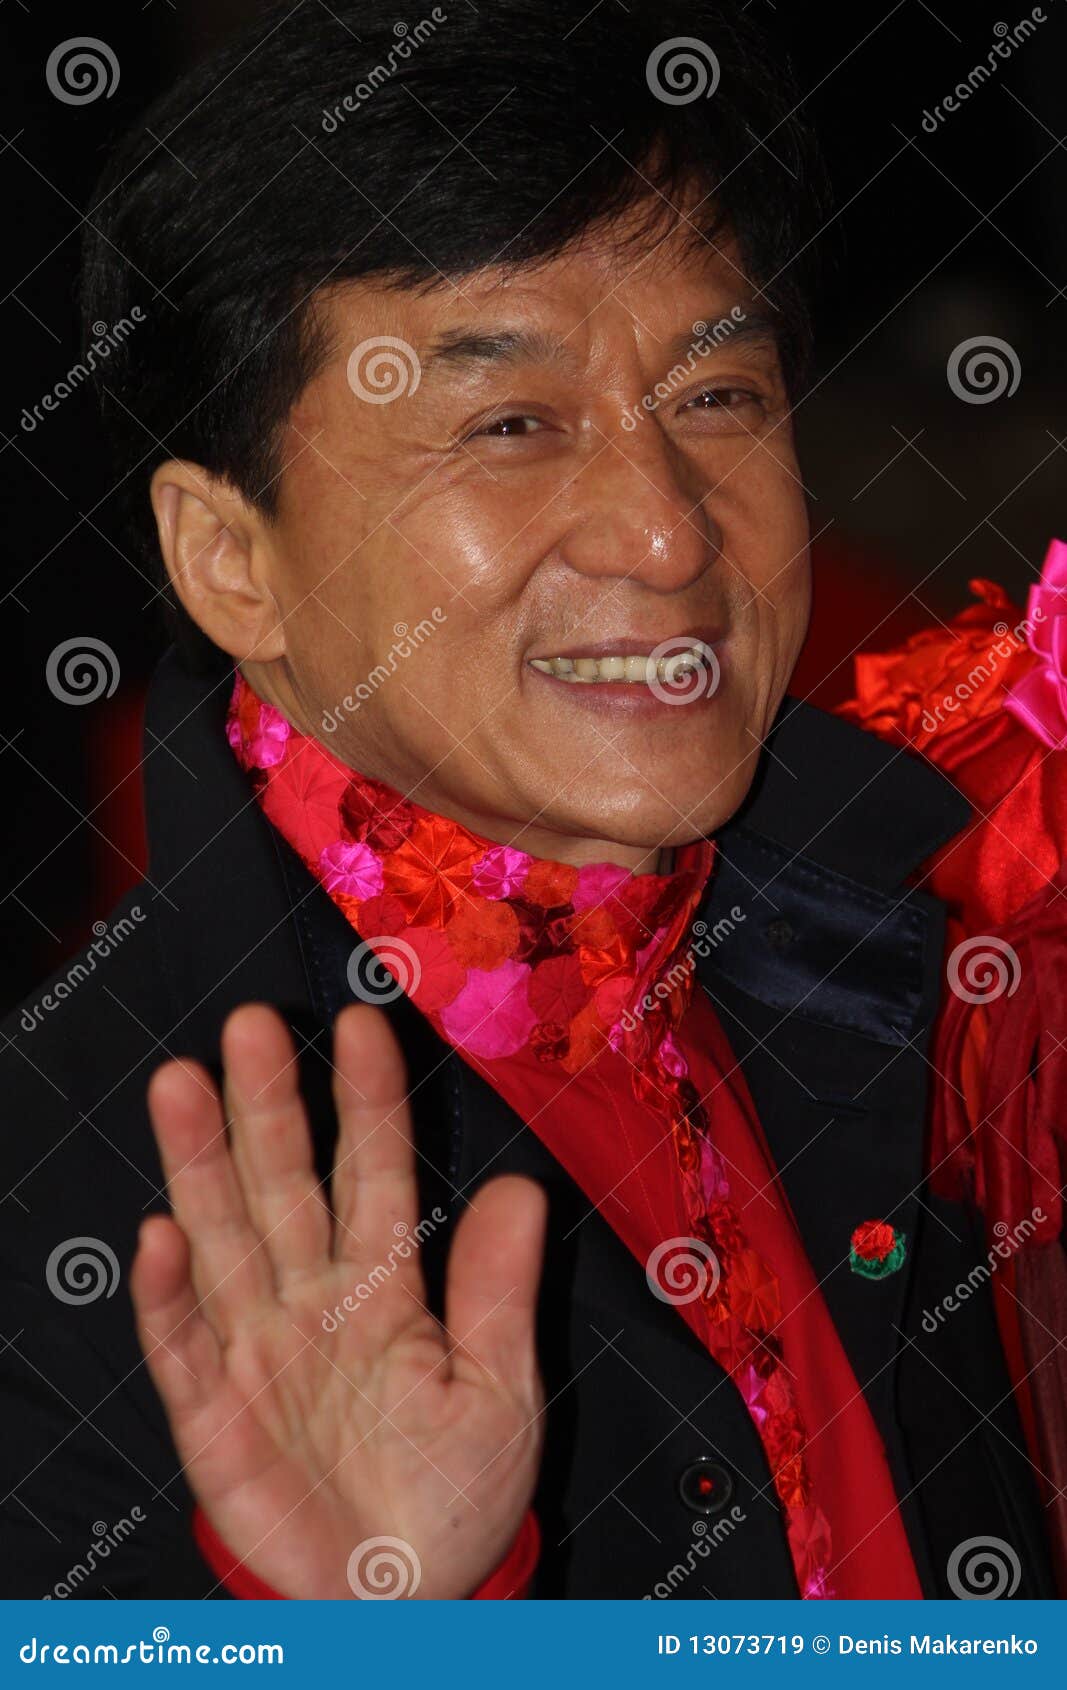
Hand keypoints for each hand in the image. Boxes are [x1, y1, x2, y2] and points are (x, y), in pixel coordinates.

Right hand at [131, 1001, 546, 1598]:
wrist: (403, 1603)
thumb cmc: (454, 1496)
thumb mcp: (501, 1390)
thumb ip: (497, 1291)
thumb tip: (521, 1187)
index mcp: (384, 1286)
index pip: (373, 1173)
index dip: (368, 1101)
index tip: (364, 1023)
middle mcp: (312, 1300)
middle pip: (283, 1186)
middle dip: (268, 1106)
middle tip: (251, 1022)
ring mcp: (258, 1352)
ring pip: (224, 1241)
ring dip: (201, 1166)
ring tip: (184, 1084)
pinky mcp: (214, 1417)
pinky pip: (184, 1350)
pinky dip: (168, 1296)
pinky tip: (160, 1233)